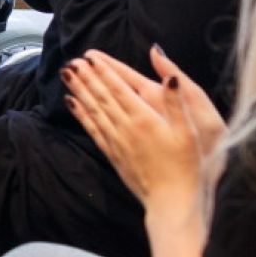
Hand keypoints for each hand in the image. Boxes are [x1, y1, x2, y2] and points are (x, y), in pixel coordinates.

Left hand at [63, 48, 221, 212]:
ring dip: (78, 90)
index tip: (90, 56)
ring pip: (93, 110)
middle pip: (101, 96)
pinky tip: (70, 103)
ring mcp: (116, 140)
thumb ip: (176, 102)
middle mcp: (126, 127)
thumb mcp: (189, 131)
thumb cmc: (186, 166)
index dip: (104, 70)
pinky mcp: (112, 153)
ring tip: (66, 75)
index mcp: (145, 118)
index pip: (119, 88)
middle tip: (71, 60)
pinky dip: (80, 114)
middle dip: (86, 76)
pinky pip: (91, 129)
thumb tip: (170, 76)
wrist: (171, 200)